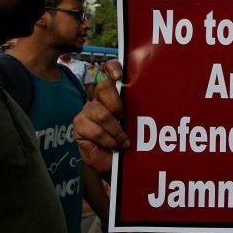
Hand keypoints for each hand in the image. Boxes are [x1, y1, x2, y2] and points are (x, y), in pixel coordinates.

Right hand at [74, 60, 128, 175]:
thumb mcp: (135, 124)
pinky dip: (107, 140)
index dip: (112, 68)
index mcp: (113, 94)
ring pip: (101, 113)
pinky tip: (114, 146)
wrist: (115, 164)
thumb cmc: (127, 141)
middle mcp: (98, 99)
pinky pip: (94, 130)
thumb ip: (137, 110)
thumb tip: (152, 100)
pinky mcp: (79, 126)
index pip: (108, 70)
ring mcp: (87, 112)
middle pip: (103, 87)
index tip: (119, 77)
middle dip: (116, 104)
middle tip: (124, 117)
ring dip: (116, 130)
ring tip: (124, 141)